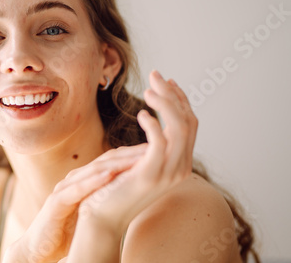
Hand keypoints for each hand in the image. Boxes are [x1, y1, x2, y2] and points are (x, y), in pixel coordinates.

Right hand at [4, 145, 146, 262]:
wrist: (40, 248)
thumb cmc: (68, 230)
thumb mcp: (91, 210)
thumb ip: (106, 198)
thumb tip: (133, 194)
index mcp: (84, 180)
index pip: (112, 162)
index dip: (134, 155)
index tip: (158, 150)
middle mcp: (74, 179)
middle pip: (105, 161)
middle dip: (129, 154)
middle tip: (153, 146)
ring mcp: (64, 188)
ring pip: (92, 170)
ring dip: (116, 163)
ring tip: (137, 157)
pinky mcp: (56, 202)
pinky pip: (76, 189)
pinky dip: (93, 181)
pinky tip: (109, 176)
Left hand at [78, 70, 196, 235]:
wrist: (101, 216)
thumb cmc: (115, 186)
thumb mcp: (137, 160)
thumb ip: (151, 143)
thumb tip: (152, 118)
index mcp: (179, 162)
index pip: (189, 123)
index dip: (180, 99)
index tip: (167, 81)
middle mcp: (180, 167)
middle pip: (188, 121)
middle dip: (173, 94)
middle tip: (155, 75)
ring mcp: (168, 173)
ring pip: (180, 127)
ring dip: (165, 103)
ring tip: (147, 90)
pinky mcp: (150, 174)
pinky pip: (160, 142)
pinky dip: (153, 123)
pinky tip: (140, 114)